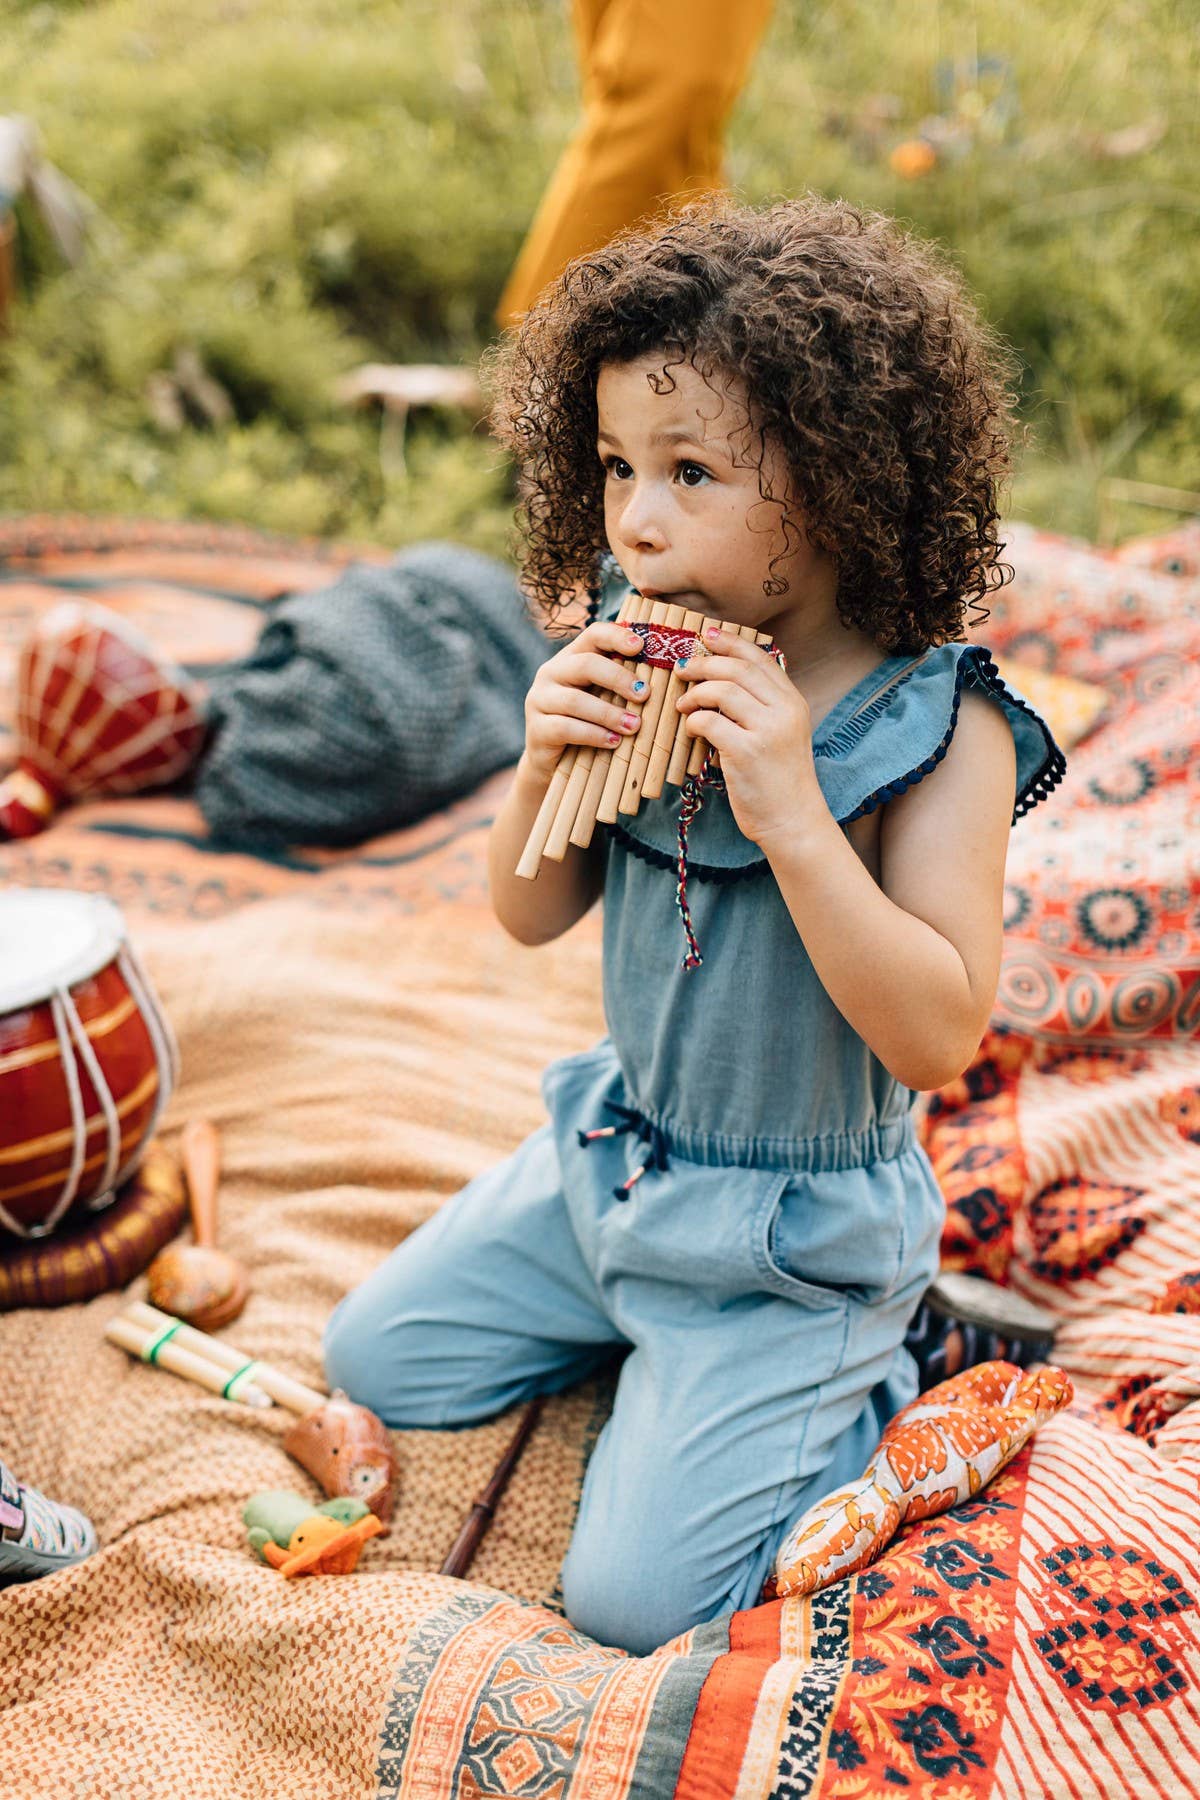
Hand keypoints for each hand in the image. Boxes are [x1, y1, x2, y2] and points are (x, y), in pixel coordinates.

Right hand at [520, 617, 648, 787]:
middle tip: (644, 695)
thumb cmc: (586, 723)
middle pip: (585, 665)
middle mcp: (551, 673)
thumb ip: (620, 684)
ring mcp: (539, 700)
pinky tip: (613, 742)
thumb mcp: (601, 698)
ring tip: (634, 726)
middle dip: (619, 679)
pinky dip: (594, 735)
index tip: (642, 646)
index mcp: (570, 658)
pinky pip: (566, 728)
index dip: (617, 637)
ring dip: (610, 714)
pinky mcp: (537, 729)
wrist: (550, 761)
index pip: (592, 635)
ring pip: (576, 701)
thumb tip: (666, 673)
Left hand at [674, 626, 822, 847]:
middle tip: (681, 670)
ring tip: (684, 704)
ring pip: (722, 690)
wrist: (792, 820)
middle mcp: (784, 710)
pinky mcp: (747, 752)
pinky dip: (694, 721)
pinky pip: (709, 721)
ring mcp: (767, 730)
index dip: (730, 642)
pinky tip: (691, 729)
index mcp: (793, 702)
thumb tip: (723, 680)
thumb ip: (762, 707)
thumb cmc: (779, 780)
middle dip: (703, 663)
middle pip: (737, 668)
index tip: (707, 636)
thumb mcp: (782, 734)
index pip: (759, 658)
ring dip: (695, 693)